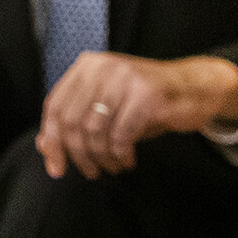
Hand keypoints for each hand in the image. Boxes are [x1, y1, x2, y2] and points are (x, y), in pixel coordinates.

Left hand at [36, 53, 237, 179]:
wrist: (194, 88)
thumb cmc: (145, 101)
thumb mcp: (107, 107)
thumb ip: (75, 122)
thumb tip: (42, 145)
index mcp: (88, 66)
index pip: (54, 106)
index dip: (52, 141)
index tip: (56, 167)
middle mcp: (104, 66)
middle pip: (72, 122)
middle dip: (78, 155)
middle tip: (91, 172)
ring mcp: (126, 78)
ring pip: (95, 132)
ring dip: (102, 158)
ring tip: (112, 167)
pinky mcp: (147, 94)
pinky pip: (121, 135)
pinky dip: (121, 154)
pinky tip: (128, 159)